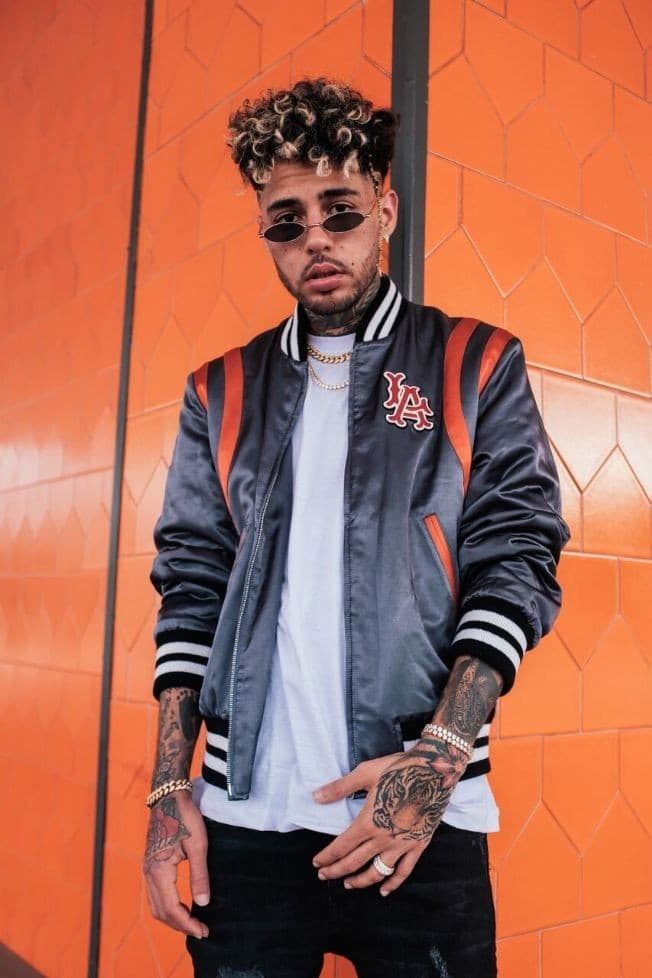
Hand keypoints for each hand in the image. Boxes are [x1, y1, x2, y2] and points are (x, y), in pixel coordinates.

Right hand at [143, 790, 209, 937]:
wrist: (169, 797)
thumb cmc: (185, 818)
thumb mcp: (198, 845)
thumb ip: (200, 876)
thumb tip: (204, 903)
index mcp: (159, 870)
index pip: (172, 908)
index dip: (187, 924)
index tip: (203, 932)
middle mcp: (148, 873)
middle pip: (161, 911)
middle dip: (180, 925)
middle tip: (201, 931)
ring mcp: (147, 869)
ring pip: (155, 905)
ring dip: (172, 918)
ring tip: (192, 922)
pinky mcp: (150, 864)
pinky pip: (155, 894)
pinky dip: (167, 906)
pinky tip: (181, 906)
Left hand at [311, 743, 466, 895]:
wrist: (435, 770)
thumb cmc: (398, 768)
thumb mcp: (365, 773)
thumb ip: (340, 788)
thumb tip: (315, 796)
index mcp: (368, 822)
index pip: (341, 847)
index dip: (327, 857)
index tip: (317, 863)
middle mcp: (384, 838)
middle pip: (354, 862)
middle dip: (336, 871)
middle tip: (324, 875)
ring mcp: (402, 844)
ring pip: (377, 872)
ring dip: (360, 881)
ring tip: (349, 884)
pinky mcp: (418, 844)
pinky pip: (404, 871)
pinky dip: (393, 883)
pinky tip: (384, 890)